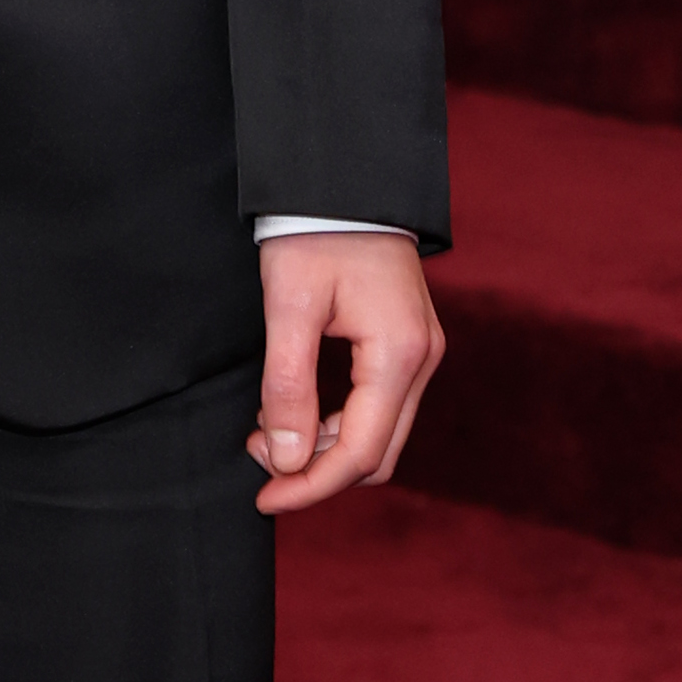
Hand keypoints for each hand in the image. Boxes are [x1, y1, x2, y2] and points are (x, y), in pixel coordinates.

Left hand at [249, 233, 443, 515]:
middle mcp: (423, 361)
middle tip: (258, 457)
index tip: (265, 499)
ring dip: (324, 449)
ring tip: (267, 431)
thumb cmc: (315, 231)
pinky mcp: (409, 347)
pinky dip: (336, 424)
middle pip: (376, 455)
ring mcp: (421, 354)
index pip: (359, 452)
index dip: (310, 487)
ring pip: (379, 437)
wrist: (345, 181)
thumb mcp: (288, 305)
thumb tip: (286, 459)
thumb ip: (288, 386)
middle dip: (316, 472)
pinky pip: (378, 409)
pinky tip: (295, 411)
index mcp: (399, 354)